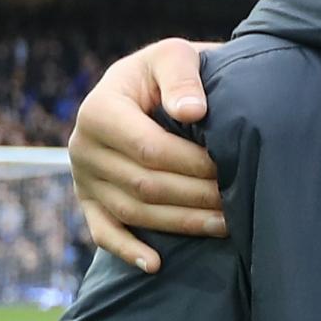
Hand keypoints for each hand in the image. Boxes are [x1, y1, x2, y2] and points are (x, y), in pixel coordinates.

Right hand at [68, 39, 224, 272]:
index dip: (190, 162)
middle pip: (143, 184)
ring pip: (133, 211)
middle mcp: (83, 147)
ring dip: (181, 223)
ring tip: (226, 226)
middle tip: (237, 200)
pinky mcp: (89, 200)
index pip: (148, 148)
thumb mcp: (174, 55)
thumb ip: (182, 77)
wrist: (148, 84)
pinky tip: (156, 265)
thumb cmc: (167, 70)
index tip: (228, 166)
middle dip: (195, 195)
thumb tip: (193, 111)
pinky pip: (103, 232)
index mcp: (99, 110)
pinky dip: (128, 250)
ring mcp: (83, 178)